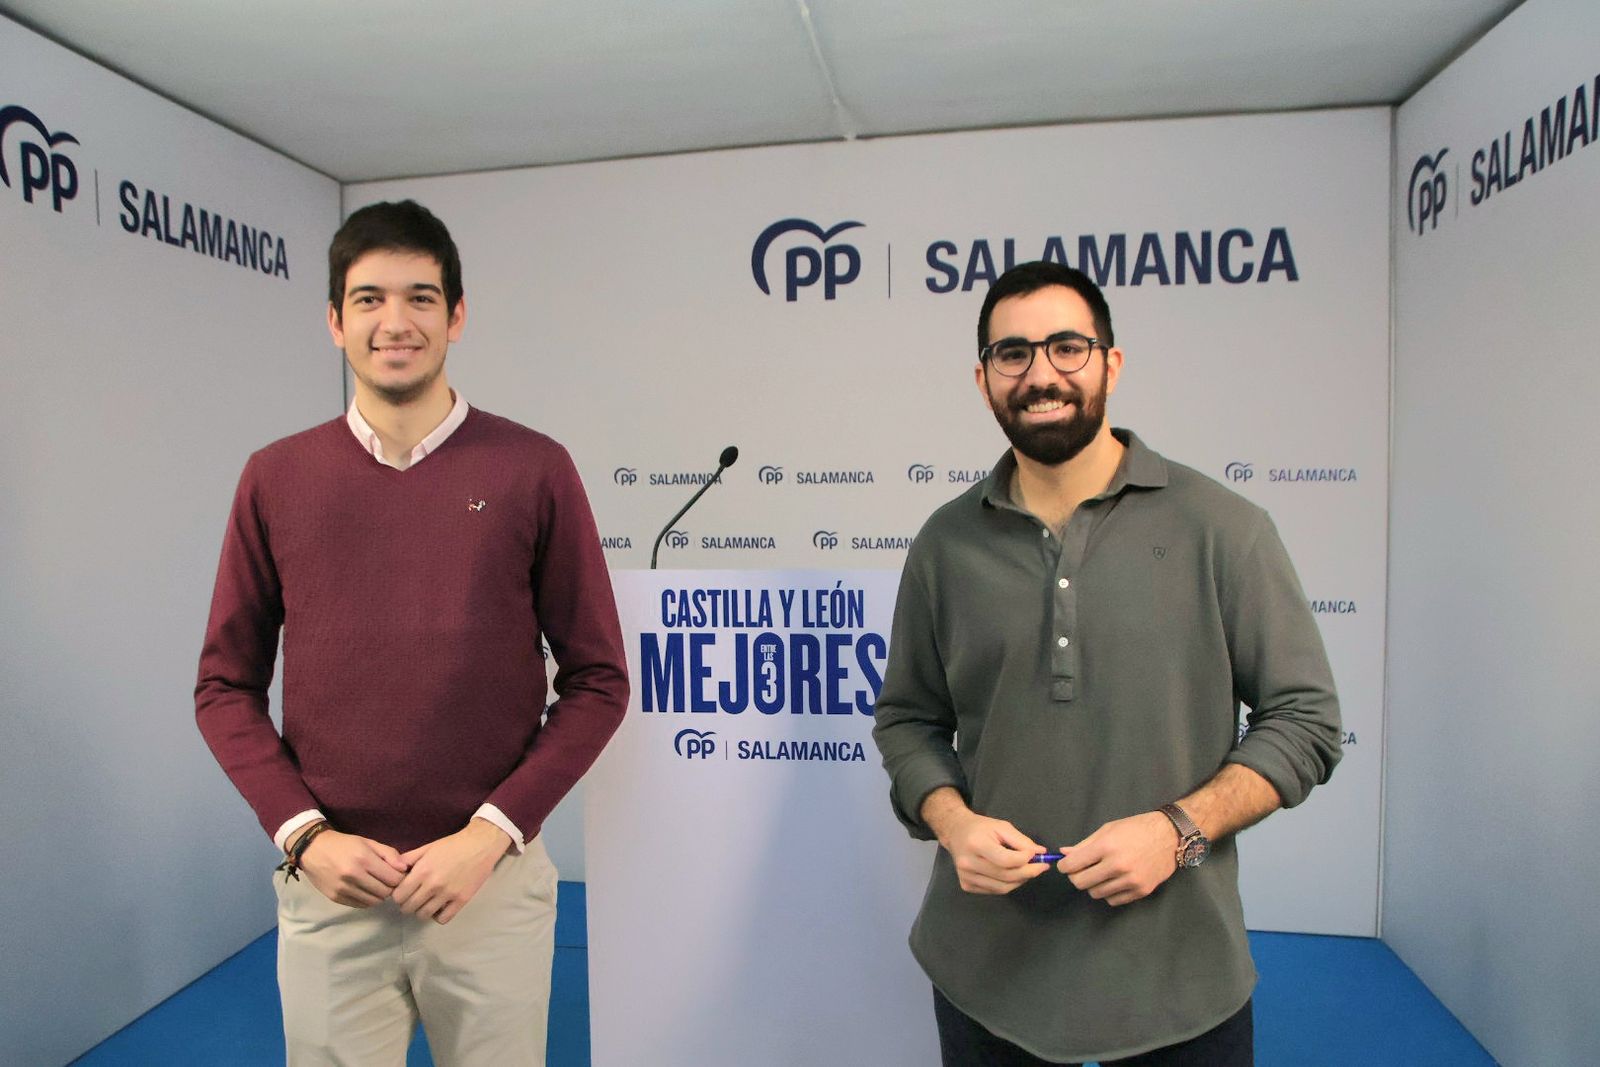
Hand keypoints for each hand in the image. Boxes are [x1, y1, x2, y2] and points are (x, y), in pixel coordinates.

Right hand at [297, 829, 408, 906]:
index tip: (397, 874)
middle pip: (385, 892)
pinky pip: (360, 905)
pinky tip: (364, 890)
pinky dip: (367, 900)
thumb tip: (405, 869)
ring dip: (379, 895)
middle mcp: (353, 875)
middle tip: (386, 881)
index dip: (399, 878)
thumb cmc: (344, 844)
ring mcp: (343, 888)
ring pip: (374, 901)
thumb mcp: (368, 842)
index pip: (393, 879)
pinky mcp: (336, 898)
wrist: (313, 849)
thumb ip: (389, 854)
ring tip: (375, 885)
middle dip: (390, 887)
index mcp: (364, 859)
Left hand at [392, 818, 512, 923]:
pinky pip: (443, 919)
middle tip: (413, 898)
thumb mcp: (427, 847)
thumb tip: (394, 870)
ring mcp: (448, 894)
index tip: (404, 892)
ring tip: (426, 903)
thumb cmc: (453, 844)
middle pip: (408, 908)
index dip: (398, 895)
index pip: (398, 896)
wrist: (481, 844)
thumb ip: (408, 859)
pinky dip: (438, 915)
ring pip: (423, 915)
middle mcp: (433, 885)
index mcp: (422, 871)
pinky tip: (440, 907)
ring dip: (421, 911)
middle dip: (407, 904)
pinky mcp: (462, 900)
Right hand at [922, 788, 1047, 895]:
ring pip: (1002, 888)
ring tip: (1028, 871)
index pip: (1006, 860)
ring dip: (1020, 881)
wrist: (955, 832)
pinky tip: (1012, 875)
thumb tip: (1040, 853)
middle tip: (1041, 866)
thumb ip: (1021, 841)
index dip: (1025, 860)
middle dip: (1028, 872)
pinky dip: (1008, 885)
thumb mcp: (1001, 826)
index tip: (1036, 855)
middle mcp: (968, 863)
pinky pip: (995, 891)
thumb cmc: (980, 827)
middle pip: (1006, 876)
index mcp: (976, 844)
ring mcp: (966, 877)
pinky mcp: (966, 886)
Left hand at [1056, 811, 1178, 905]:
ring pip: (1096, 893)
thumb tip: (1063, 854)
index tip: (1066, 865)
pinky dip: (1109, 893)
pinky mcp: (1141, 891)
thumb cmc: (1136, 828)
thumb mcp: (1107, 830)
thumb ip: (1084, 845)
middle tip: (1082, 870)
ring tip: (1101, 873)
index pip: (1072, 866)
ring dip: (1093, 885)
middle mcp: (1118, 865)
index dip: (1064, 866)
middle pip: (1081, 883)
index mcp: (1106, 846)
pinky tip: (1114, 881)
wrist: (1170, 836)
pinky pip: (1113, 900)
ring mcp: (1131, 881)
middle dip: (1076, 877)